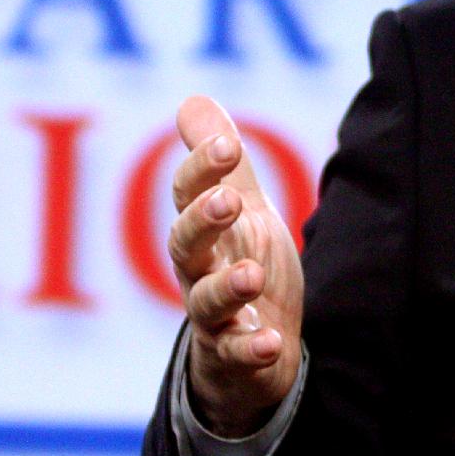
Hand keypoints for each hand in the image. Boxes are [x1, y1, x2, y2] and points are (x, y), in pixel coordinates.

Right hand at [166, 95, 305, 437]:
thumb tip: (193, 99)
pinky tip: (269, 342)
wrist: (253, 353)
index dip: (202, 169)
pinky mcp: (234, 357)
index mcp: (202, 233)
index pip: (189, 195)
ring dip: (227, 287)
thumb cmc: (243, 268)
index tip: (227, 143)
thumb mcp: (240, 211)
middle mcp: (198, 273)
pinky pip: (237, 354)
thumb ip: (222, 164)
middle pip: (185, 245)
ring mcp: (214, 317)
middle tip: (227, 200)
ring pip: (206, 302)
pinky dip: (250, 349)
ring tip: (252, 275)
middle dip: (202, 220)